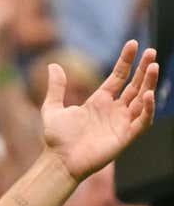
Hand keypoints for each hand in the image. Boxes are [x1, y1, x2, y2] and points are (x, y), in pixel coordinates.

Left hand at [41, 41, 157, 181]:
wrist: (59, 161)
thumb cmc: (56, 138)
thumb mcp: (52, 108)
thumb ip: (56, 87)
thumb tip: (53, 65)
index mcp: (99, 101)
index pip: (118, 76)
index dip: (126, 61)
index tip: (133, 44)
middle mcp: (113, 110)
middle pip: (134, 85)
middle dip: (143, 69)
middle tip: (151, 51)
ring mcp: (121, 122)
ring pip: (141, 100)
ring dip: (149, 84)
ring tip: (153, 66)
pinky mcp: (125, 137)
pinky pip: (141, 121)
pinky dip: (146, 109)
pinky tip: (147, 95)